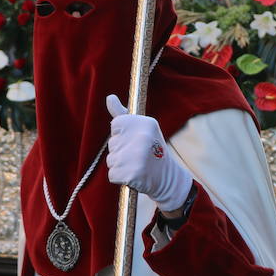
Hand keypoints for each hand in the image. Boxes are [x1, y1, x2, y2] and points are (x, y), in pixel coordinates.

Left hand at [105, 95, 192, 213]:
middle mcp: (142, 137)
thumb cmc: (152, 150)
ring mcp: (136, 156)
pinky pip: (112, 174)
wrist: (167, 177)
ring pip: (111, 159)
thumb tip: (109, 97)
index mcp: (145, 123)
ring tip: (136, 165)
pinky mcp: (131, 174)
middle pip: (112, 143)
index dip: (122, 135)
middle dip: (120, 151)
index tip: (135, 140)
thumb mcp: (142, 129)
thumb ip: (122, 114)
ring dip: (120, 165)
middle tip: (138, 155)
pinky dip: (120, 178)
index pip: (115, 125)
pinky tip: (134, 176)